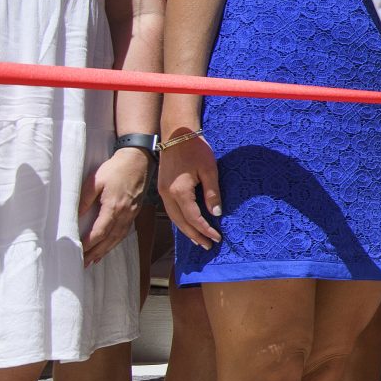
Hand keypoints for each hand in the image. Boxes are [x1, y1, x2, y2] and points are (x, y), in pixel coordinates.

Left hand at [79, 147, 148, 264]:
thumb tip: (75, 216)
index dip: (89, 244)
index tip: (78, 251)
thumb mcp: (95, 181)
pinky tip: (108, 246)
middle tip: (83, 263)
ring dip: (105, 251)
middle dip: (95, 253)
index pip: (99, 232)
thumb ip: (84, 199)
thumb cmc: (115, 169)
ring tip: (93, 260)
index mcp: (114, 207)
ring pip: (117, 238)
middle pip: (109, 239)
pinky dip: (114, 242)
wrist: (138, 160)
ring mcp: (131, 214)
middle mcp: (124, 214)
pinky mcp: (134, 212)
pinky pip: (124, 232)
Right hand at [159, 134, 222, 248]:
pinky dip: (180, 220)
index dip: (206, 230)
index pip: (194, 218)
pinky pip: (171, 210)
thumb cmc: (195, 149)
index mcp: (179, 191)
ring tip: (199, 240)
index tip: (217, 238)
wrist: (176, 134)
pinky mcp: (163, 188)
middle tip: (208, 246)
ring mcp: (163, 192)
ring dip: (186, 230)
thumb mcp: (210, 170)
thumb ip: (212, 193)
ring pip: (174, 218)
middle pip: (181, 222)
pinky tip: (188, 224)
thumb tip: (216, 213)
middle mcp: (167, 195)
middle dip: (195, 235)